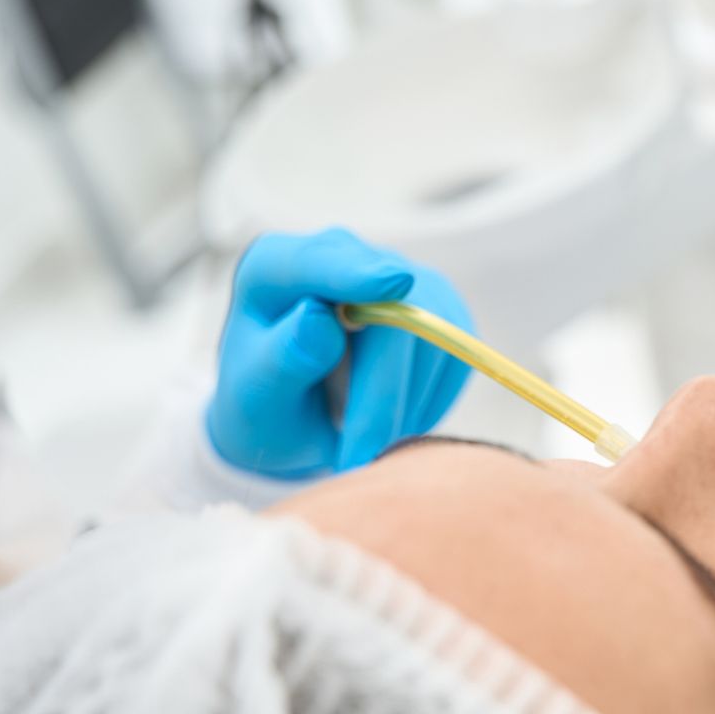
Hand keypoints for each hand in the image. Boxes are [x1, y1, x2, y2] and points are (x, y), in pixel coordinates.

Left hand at [206, 228, 473, 477]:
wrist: (298, 419)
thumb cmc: (266, 405)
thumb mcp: (256, 395)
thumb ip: (282, 358)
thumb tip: (317, 319)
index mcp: (280, 266)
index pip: (326, 262)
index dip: (360, 272)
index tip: (393, 284)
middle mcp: (345, 255)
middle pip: (393, 312)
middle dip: (381, 393)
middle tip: (359, 458)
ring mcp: (400, 279)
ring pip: (437, 335)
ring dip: (405, 403)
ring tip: (364, 440)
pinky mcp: (442, 309)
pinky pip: (458, 356)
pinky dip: (430, 401)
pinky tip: (394, 420)